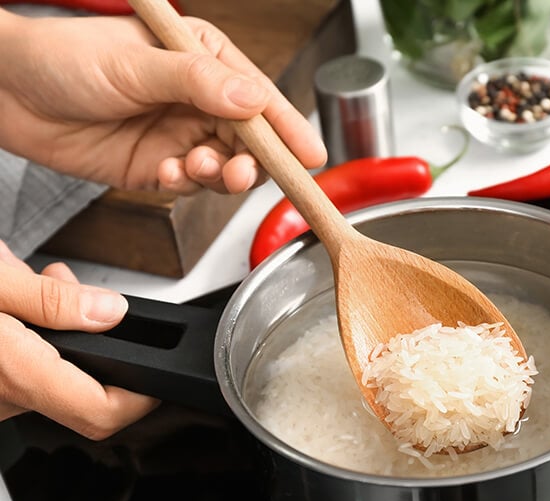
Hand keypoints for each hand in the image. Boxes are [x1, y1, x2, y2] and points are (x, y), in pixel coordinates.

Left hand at [0, 9, 326, 194]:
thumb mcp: (137, 63)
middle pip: (250, 140)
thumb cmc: (67, 58)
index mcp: (205, 61)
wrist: (10, 95)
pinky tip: (164, 171)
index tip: (310, 156)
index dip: (287, 129)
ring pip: (225, 166)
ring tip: (195, 166)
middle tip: (239, 171)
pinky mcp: (160, 167)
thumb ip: (198, 83)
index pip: (259, 97)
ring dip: (218, 174)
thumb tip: (252, 99)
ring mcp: (180, 135)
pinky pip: (190, 184)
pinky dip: (185, 184)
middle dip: (251, 160)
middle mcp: (200, 100)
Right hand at [0, 241, 159, 438]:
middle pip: (81, 390)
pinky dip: (39, 334)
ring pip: (53, 374)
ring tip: (50, 284)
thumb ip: (53, 301)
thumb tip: (110, 314)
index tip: (160, 376)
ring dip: (67, 331)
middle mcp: (0, 395)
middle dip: (101, 343)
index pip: (100, 414)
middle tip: (92, 300)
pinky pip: (25, 368)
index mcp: (10, 372)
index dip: (142, 399)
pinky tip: (22, 298)